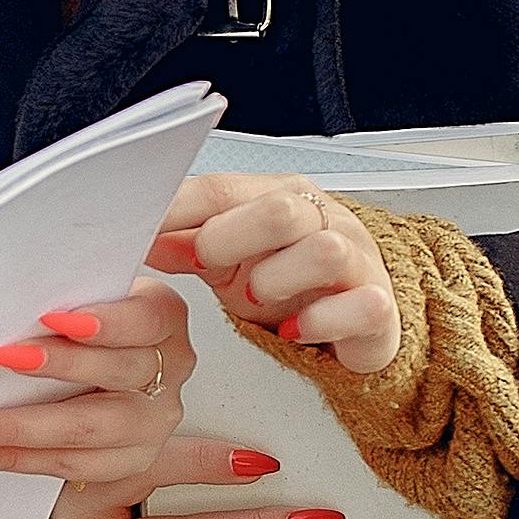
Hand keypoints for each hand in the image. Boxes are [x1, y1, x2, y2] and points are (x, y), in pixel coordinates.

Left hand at [0, 271, 200, 512]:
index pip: (144, 319)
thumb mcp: (87, 291)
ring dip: (22, 429)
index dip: (105, 321)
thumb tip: (17, 289)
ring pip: (91, 430)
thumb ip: (69, 288)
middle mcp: (170, 370)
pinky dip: (19, 460)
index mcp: (164, 319)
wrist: (100, 365)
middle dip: (56, 366)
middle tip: (2, 358)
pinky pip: (73, 466)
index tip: (53, 315)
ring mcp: (154, 420)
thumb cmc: (86, 320)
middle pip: (118, 373)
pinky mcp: (130, 459)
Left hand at [159, 174, 396, 376]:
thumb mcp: (228, 262)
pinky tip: (295, 329)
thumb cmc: (289, 284)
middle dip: (231, 238)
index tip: (140, 227)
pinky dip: (321, 321)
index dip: (178, 208)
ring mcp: (357, 262)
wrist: (352, 320)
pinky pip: (362, 306)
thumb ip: (186, 245)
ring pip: (324, 253)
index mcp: (280, 196)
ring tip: (255, 296)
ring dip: (277, 279)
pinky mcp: (378, 307)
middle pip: (280, 210)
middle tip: (207, 262)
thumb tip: (141, 237)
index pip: (223, 188)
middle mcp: (324, 220)